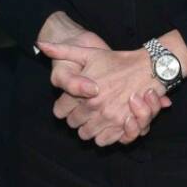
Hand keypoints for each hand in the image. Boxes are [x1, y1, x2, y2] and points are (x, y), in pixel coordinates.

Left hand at [36, 42, 170, 146]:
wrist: (145, 68)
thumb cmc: (116, 60)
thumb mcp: (88, 52)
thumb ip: (62, 50)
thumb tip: (41, 45)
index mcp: (84, 93)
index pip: (60, 111)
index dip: (63, 107)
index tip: (69, 103)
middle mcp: (95, 109)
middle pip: (73, 125)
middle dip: (76, 118)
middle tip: (83, 109)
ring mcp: (109, 119)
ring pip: (87, 135)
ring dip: (88, 128)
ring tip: (93, 118)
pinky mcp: (123, 127)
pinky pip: (103, 141)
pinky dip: (102, 136)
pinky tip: (104, 125)